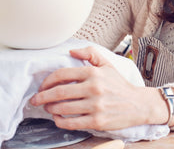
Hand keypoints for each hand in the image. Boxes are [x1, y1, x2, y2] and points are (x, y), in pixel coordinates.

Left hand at [29, 47, 173, 130]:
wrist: (138, 105)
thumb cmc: (119, 85)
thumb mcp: (107, 64)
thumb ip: (89, 53)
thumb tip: (70, 51)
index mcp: (93, 73)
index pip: (62, 74)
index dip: (48, 81)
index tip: (42, 86)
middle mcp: (94, 88)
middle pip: (59, 92)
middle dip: (43, 97)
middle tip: (35, 99)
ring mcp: (95, 106)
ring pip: (63, 108)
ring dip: (50, 109)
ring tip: (47, 108)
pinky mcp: (97, 121)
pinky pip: (72, 123)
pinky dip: (60, 122)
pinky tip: (57, 119)